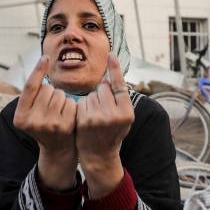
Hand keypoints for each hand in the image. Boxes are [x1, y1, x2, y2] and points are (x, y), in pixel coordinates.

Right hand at [14, 55, 77, 188]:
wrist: (58, 150)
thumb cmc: (44, 124)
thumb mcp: (30, 114)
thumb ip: (32, 95)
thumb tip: (42, 63)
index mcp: (20, 117)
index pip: (30, 87)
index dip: (38, 70)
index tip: (45, 56)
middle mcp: (32, 120)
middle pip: (47, 89)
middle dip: (51, 93)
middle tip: (50, 109)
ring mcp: (49, 123)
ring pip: (59, 94)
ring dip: (61, 99)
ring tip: (58, 113)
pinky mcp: (64, 125)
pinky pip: (70, 102)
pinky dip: (70, 106)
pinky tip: (67, 117)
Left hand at [76, 53, 134, 197]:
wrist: (98, 155)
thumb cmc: (112, 133)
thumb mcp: (124, 118)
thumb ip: (120, 99)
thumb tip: (109, 78)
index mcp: (127, 113)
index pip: (120, 85)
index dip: (115, 69)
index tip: (110, 54)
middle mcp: (114, 114)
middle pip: (104, 88)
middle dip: (102, 94)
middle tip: (103, 111)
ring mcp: (98, 117)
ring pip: (92, 94)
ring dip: (92, 101)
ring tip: (95, 118)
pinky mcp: (84, 120)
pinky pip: (82, 102)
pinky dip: (83, 107)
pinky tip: (86, 120)